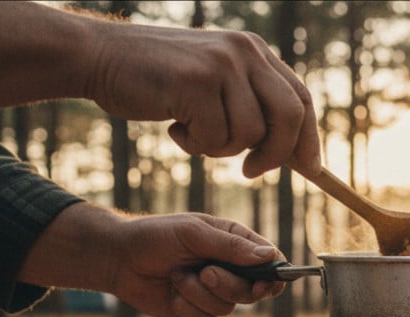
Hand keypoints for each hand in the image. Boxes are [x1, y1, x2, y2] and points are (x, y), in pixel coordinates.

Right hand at [86, 21, 321, 178]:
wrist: (99, 57)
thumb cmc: (157, 81)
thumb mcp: (214, 85)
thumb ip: (250, 106)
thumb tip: (294, 155)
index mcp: (253, 50)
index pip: (301, 97)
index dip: (308, 138)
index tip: (311, 170)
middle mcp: (244, 51)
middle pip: (290, 115)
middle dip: (276, 154)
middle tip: (251, 172)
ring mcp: (221, 64)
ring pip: (250, 133)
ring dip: (221, 149)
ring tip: (192, 133)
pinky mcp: (196, 82)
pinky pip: (216, 137)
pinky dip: (196, 145)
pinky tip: (174, 128)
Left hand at [107, 213, 288, 316]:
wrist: (117, 258)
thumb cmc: (154, 236)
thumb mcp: (193, 233)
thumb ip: (230, 246)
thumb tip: (268, 258)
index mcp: (234, 243)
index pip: (270, 262)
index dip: (273, 276)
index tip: (264, 283)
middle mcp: (229, 269)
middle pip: (252, 291)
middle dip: (227, 285)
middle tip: (204, 273)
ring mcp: (213, 292)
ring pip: (228, 308)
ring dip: (198, 294)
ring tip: (177, 276)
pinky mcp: (195, 311)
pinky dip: (187, 307)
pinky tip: (172, 292)